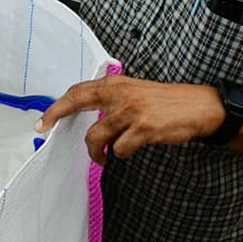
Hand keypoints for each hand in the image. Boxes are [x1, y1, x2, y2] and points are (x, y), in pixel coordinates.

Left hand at [36, 76, 226, 163]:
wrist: (199, 107)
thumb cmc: (165, 103)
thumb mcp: (135, 92)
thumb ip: (111, 100)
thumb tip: (86, 116)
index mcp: (116, 84)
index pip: (78, 91)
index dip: (58, 106)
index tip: (43, 119)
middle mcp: (119, 94)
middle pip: (77, 102)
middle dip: (56, 115)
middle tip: (45, 129)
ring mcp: (130, 111)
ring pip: (96, 135)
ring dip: (97, 152)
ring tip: (103, 157)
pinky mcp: (143, 128)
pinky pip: (120, 149)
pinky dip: (122, 153)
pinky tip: (130, 150)